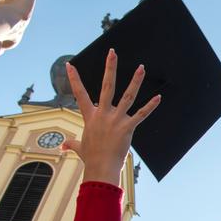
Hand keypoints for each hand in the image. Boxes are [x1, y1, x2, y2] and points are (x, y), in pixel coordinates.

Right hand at [62, 49, 160, 184]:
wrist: (101, 168)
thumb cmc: (91, 158)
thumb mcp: (80, 147)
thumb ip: (72, 143)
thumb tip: (62, 146)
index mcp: (91, 116)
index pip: (80, 94)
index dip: (74, 79)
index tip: (70, 65)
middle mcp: (103, 114)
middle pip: (107, 86)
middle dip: (110, 68)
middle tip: (112, 52)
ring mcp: (116, 120)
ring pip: (127, 96)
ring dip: (135, 81)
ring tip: (141, 68)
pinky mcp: (127, 128)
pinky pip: (141, 115)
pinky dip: (150, 106)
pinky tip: (158, 97)